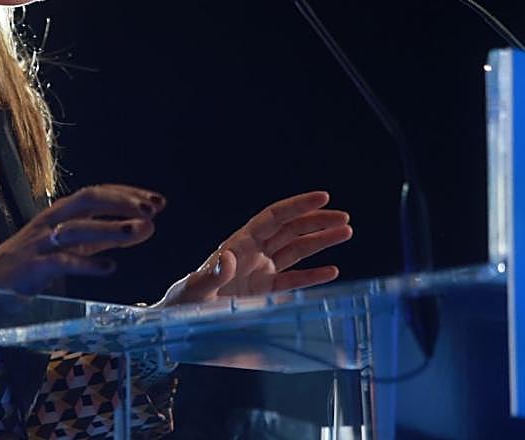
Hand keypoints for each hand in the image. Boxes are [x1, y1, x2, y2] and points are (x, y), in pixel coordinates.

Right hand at [0, 183, 164, 334]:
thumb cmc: (30, 264)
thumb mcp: (70, 245)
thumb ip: (105, 238)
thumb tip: (145, 228)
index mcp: (60, 212)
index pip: (97, 193)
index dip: (127, 194)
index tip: (158, 201)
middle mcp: (50, 220)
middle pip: (88, 200)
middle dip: (122, 202)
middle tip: (154, 210)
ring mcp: (40, 242)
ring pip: (78, 228)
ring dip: (111, 228)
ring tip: (141, 232)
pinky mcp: (32, 266)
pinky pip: (62, 261)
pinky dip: (87, 263)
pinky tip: (110, 268)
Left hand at [155, 191, 351, 306]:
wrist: (178, 325)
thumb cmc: (183, 304)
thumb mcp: (196, 290)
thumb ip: (213, 275)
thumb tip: (228, 257)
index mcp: (238, 244)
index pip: (273, 217)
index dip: (297, 206)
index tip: (323, 198)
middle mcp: (252, 253)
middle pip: (290, 230)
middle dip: (316, 222)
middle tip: (344, 218)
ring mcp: (260, 271)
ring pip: (296, 250)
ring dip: (320, 241)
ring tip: (346, 232)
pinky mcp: (264, 292)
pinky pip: (293, 280)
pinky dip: (312, 275)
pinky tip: (332, 271)